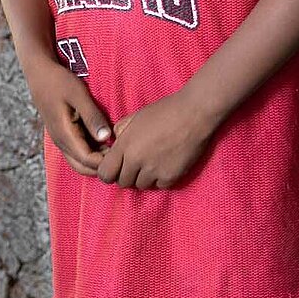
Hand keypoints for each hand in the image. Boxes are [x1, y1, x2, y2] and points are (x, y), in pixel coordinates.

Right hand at [26, 59, 111, 176]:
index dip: (105, 161)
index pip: (87, 160)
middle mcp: (61, 142)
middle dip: (102, 166)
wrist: (39, 73)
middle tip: (120, 153)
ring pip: (79, 162)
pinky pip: (77, 152)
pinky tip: (104, 142)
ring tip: (114, 148)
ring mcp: (60, 139)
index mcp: (64, 134)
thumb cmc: (59, 81)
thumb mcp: (78, 95)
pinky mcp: (63, 135)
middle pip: (83, 168)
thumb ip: (92, 117)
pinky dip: (91, 153)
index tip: (122, 152)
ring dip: (96, 161)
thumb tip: (106, 138)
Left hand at [97, 90, 215, 189]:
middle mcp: (136, 161)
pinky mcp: (171, 176)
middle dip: (127, 175)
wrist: (193, 113)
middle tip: (136, 165)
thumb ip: (120, 132)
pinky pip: (159, 186)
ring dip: (144, 178)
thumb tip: (114, 146)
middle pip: (123, 183)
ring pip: (141, 186)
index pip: (105, 174)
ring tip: (152, 163)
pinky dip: (161, 179)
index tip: (117, 167)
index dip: (109, 172)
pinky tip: (165, 165)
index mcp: (124, 145)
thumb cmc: (163, 111)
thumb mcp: (134, 117)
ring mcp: (154, 170)